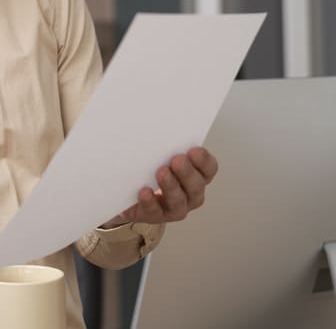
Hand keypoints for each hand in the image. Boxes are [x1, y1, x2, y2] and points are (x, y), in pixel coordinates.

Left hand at [102, 147, 217, 226]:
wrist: (126, 191)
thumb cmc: (149, 168)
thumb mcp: (158, 152)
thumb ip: (163, 141)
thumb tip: (154, 119)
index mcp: (196, 175)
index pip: (209, 169)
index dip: (204, 161)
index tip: (193, 150)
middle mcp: (190, 193)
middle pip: (196, 186)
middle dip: (188, 173)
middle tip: (177, 160)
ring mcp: (174, 207)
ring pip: (179, 201)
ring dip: (171, 186)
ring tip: (161, 172)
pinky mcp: (155, 216)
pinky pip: (155, 211)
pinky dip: (150, 201)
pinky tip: (144, 191)